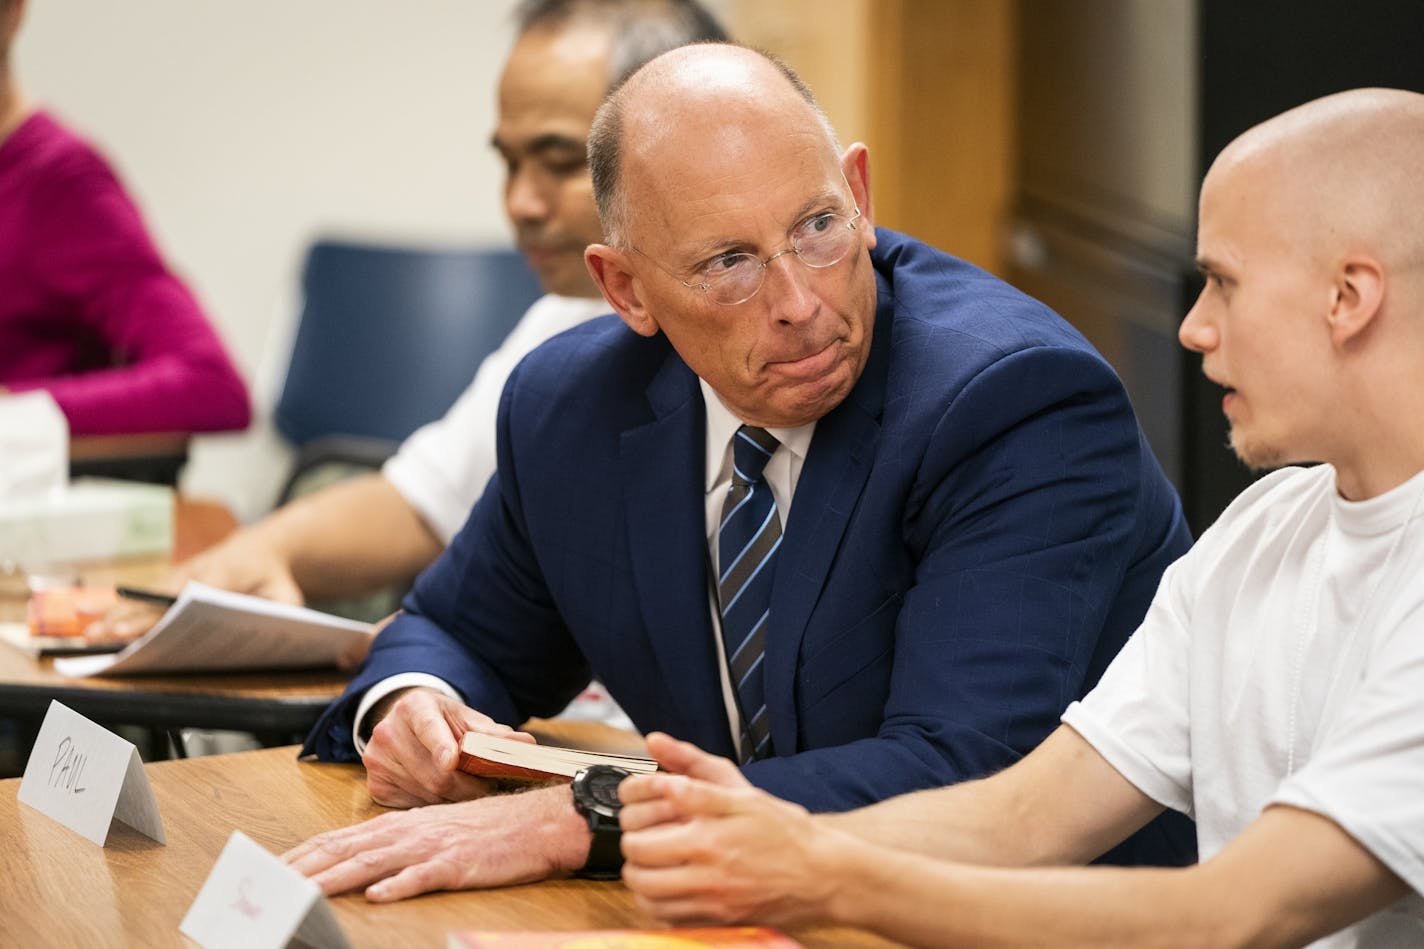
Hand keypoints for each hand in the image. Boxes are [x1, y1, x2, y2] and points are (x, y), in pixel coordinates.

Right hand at [83, 528, 302, 642]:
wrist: (262, 547)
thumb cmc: (274, 578)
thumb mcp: (288, 595)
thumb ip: (282, 613)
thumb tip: (269, 633)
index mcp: (223, 573)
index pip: (186, 596)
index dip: (160, 613)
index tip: (136, 629)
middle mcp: (196, 571)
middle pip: (157, 596)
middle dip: (128, 616)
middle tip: (101, 635)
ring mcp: (180, 574)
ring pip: (146, 594)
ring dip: (117, 613)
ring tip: (90, 634)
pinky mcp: (172, 580)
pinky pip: (146, 596)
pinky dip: (123, 609)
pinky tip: (99, 625)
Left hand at [282, 783, 590, 901]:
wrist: (536, 821)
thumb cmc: (486, 831)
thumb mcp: (434, 835)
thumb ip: (396, 850)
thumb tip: (360, 874)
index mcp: (398, 826)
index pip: (336, 840)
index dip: (299, 856)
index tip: (264, 872)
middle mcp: (407, 832)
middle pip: (343, 851)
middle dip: (300, 870)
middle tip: (262, 887)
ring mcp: (431, 847)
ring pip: (372, 863)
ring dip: (333, 880)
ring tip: (299, 894)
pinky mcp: (458, 864)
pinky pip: (424, 876)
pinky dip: (399, 886)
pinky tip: (377, 897)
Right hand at [362, 687, 536, 806]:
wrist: (406, 723)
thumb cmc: (444, 722)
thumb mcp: (467, 719)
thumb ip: (495, 734)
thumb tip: (527, 744)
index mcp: (415, 707)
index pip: (428, 727)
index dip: (441, 746)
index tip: (452, 761)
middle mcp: (389, 731)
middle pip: (434, 774)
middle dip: (467, 787)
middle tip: (488, 788)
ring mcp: (377, 760)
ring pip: (426, 794)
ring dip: (452, 799)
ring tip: (467, 790)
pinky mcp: (375, 785)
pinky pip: (412, 806)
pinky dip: (433, 805)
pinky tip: (442, 794)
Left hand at [619, 733, 849, 926]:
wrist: (823, 874)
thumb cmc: (786, 833)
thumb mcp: (743, 796)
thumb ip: (697, 782)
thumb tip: (659, 762)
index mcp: (707, 838)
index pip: (639, 837)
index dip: (631, 822)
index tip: (638, 815)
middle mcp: (705, 875)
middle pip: (638, 870)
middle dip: (633, 851)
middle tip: (643, 838)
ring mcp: (711, 903)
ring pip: (648, 899)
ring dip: (641, 880)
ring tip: (652, 863)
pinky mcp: (719, 922)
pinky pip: (670, 921)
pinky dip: (659, 905)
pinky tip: (668, 888)